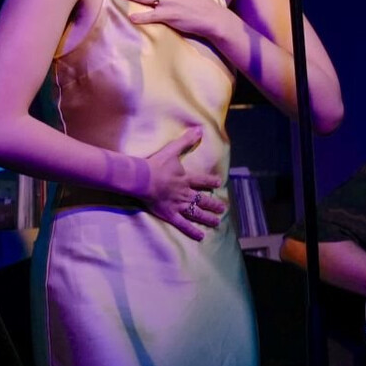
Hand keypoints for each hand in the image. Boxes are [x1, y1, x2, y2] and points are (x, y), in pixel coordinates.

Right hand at [140, 126, 226, 240]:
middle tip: (222, 208)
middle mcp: (185, 193)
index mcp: (186, 178)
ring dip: (208, 217)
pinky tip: (201, 236)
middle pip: (203, 199)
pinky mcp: (170, 214)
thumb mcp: (172, 150)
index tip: (219, 183)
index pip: (202, 181)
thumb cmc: (156, 164)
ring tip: (217, 222)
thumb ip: (186, 141)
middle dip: (214, 204)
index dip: (211, 181)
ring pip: (197, 213)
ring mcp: (178, 205)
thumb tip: (199, 129)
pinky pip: (183, 225)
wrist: (143, 178)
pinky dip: (192, 231)